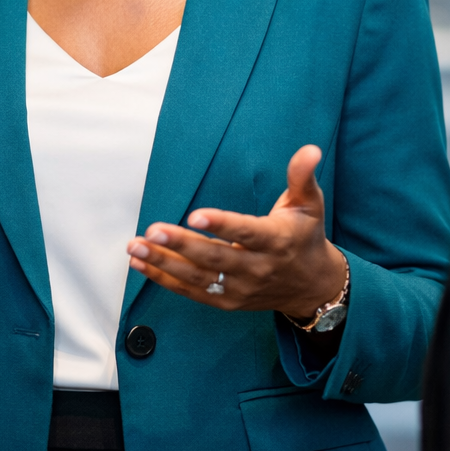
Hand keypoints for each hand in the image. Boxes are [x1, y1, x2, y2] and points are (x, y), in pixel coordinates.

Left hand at [125, 144, 344, 318]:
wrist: (313, 286)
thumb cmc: (305, 237)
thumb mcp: (310, 204)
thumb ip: (303, 176)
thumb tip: (310, 149)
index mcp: (276, 241)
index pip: (246, 232)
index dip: (221, 224)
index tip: (195, 214)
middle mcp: (258, 268)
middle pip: (215, 257)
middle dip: (181, 244)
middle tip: (152, 230)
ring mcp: (241, 288)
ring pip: (198, 277)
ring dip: (164, 263)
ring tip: (136, 247)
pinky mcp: (227, 301)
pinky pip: (192, 291)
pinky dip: (165, 279)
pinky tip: (141, 264)